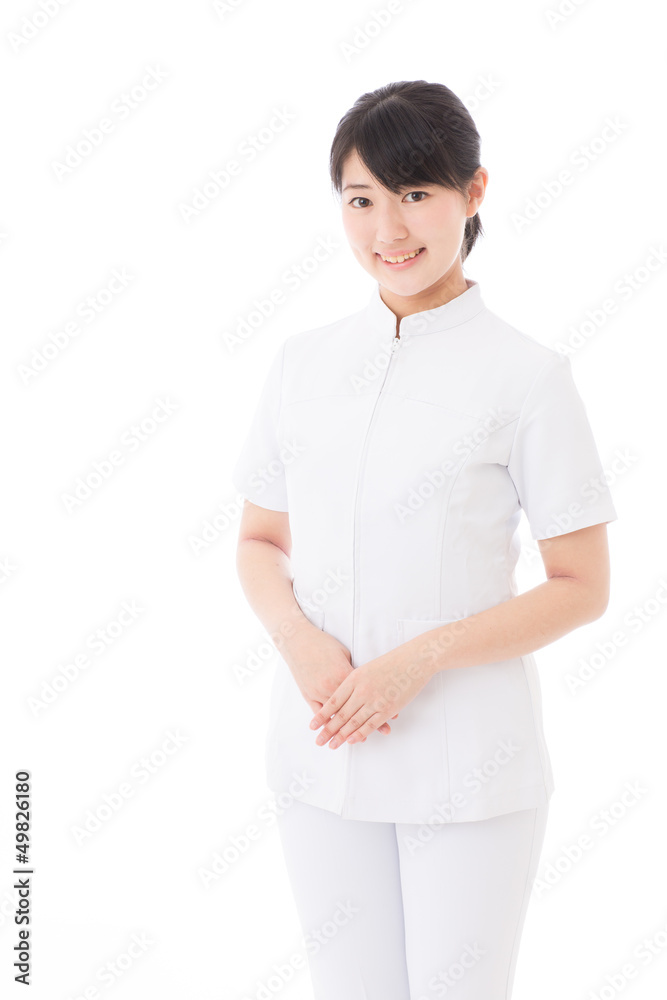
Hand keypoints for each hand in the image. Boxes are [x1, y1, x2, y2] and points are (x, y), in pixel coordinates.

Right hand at [282, 623, 397, 740]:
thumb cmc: (323, 644)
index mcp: (344, 674)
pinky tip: (337, 732)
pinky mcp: (308, 693)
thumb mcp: (344, 654)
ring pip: (337, 715)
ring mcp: (319, 691)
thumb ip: (354, 671)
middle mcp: (332, 685)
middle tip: (384, 732)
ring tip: (362, 739)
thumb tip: (368, 680)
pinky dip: (329, 723)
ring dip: (349, 728)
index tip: (392, 714)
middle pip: (354, 708)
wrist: (298, 640)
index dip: (380, 704)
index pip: (366, 694)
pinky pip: (320, 712)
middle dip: (372, 720)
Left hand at [308, 643, 433, 748]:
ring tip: (332, 745)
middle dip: (328, 730)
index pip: (333, 702)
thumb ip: (353, 682)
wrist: (414, 660)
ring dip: (341, 736)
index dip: (322, 715)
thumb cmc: (391, 662)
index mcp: (353, 678)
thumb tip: (343, 697)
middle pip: (340, 715)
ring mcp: (375, 701)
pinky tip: (352, 741)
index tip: (312, 726)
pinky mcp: (388, 709)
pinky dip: (360, 734)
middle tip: (318, 741)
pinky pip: (370, 724)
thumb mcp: (366, 668)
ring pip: (353, 722)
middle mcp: (361, 691)